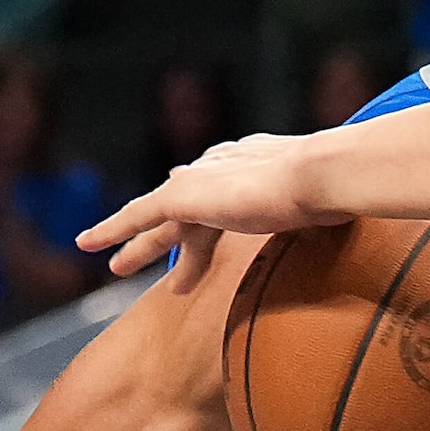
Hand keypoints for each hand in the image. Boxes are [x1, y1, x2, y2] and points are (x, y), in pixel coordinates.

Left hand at [77, 134, 337, 290]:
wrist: (321, 175)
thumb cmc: (339, 189)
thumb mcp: (327, 200)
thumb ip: (317, 205)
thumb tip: (334, 214)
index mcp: (256, 163)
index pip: (226, 196)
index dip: (213, 218)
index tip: (206, 232)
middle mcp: (223, 165)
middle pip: (188, 206)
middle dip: (169, 233)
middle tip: (153, 251)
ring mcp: (202, 180)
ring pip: (159, 217)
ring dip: (140, 243)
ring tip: (117, 267)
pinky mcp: (184, 198)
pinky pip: (138, 216)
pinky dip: (114, 229)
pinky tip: (90, 245)